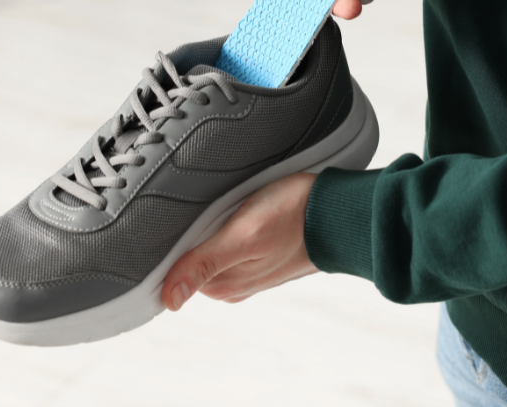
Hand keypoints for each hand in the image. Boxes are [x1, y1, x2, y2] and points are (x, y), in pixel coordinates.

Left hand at [162, 173, 317, 309]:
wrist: (337, 211)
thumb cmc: (294, 215)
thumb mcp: (243, 235)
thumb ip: (203, 264)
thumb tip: (169, 299)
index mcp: (221, 285)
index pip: (173, 267)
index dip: (171, 242)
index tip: (185, 222)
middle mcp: (230, 284)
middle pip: (188, 257)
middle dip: (191, 232)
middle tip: (213, 208)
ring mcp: (245, 271)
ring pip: (207, 248)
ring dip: (210, 226)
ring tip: (231, 207)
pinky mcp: (257, 256)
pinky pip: (227, 242)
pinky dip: (226, 225)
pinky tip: (241, 211)